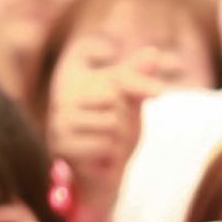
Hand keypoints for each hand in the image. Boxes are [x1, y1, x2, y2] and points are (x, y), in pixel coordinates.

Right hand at [47, 48, 176, 221]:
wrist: (103, 170)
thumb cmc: (117, 130)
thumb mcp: (130, 101)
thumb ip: (138, 76)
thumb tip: (153, 51)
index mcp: (77, 77)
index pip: (119, 75)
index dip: (141, 85)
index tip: (161, 93)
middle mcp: (64, 94)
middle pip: (115, 99)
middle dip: (126, 120)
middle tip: (115, 132)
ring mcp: (59, 120)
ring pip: (111, 124)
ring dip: (118, 140)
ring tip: (107, 144)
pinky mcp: (61, 145)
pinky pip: (104, 145)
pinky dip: (110, 155)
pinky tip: (99, 157)